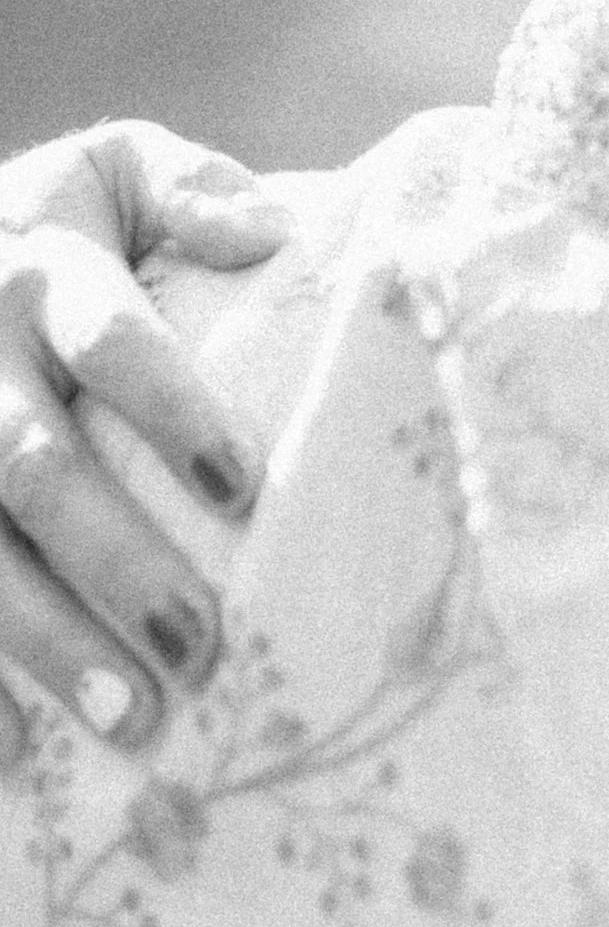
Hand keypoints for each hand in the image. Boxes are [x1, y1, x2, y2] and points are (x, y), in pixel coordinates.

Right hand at [0, 122, 292, 769]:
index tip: (239, 488)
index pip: (109, 342)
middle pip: (32, 467)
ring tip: (130, 719)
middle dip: (111, 562)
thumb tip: (266, 234)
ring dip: (42, 641)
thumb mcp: (118, 168)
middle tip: (197, 646)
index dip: (169, 411)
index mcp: (41, 266)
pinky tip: (15, 758)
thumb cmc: (65, 219)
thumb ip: (192, 188)